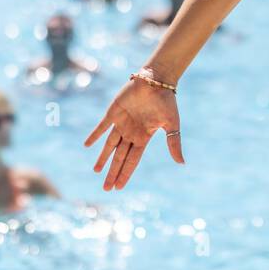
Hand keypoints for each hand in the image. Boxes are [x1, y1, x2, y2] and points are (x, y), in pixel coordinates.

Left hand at [84, 75, 183, 190]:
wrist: (157, 81)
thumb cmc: (167, 102)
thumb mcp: (171, 125)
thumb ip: (174, 143)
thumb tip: (181, 163)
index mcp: (144, 137)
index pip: (132, 160)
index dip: (125, 173)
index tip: (119, 187)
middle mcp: (131, 133)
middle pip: (120, 157)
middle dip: (113, 172)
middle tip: (107, 188)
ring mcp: (121, 123)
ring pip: (109, 145)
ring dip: (103, 158)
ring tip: (96, 171)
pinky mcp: (113, 112)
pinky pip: (102, 127)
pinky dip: (94, 135)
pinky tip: (87, 145)